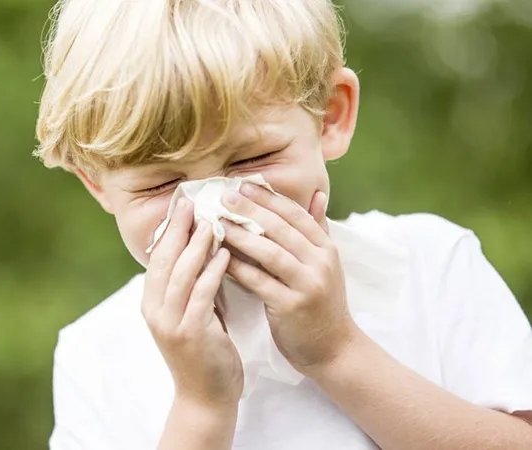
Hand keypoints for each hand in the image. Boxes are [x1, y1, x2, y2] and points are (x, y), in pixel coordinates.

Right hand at [143, 198, 243, 408]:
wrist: (206, 398)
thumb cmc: (205, 352)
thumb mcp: (192, 313)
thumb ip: (192, 285)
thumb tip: (203, 248)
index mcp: (152, 302)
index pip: (157, 256)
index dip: (169, 228)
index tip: (182, 202)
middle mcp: (155, 309)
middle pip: (163, 259)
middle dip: (178, 227)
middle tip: (192, 200)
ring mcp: (169, 323)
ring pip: (180, 274)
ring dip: (196, 245)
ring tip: (212, 221)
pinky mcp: (190, 334)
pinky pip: (200, 295)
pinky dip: (211, 272)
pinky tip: (225, 254)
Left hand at [220, 185, 359, 373]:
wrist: (333, 348)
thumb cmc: (322, 303)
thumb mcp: (326, 264)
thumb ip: (318, 229)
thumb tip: (317, 194)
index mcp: (326, 248)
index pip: (296, 214)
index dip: (269, 197)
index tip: (243, 184)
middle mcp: (320, 262)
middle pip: (282, 229)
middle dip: (251, 210)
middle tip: (225, 196)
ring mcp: (308, 285)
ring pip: (270, 253)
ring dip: (241, 236)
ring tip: (217, 223)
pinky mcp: (291, 306)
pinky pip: (260, 282)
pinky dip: (239, 268)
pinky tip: (220, 258)